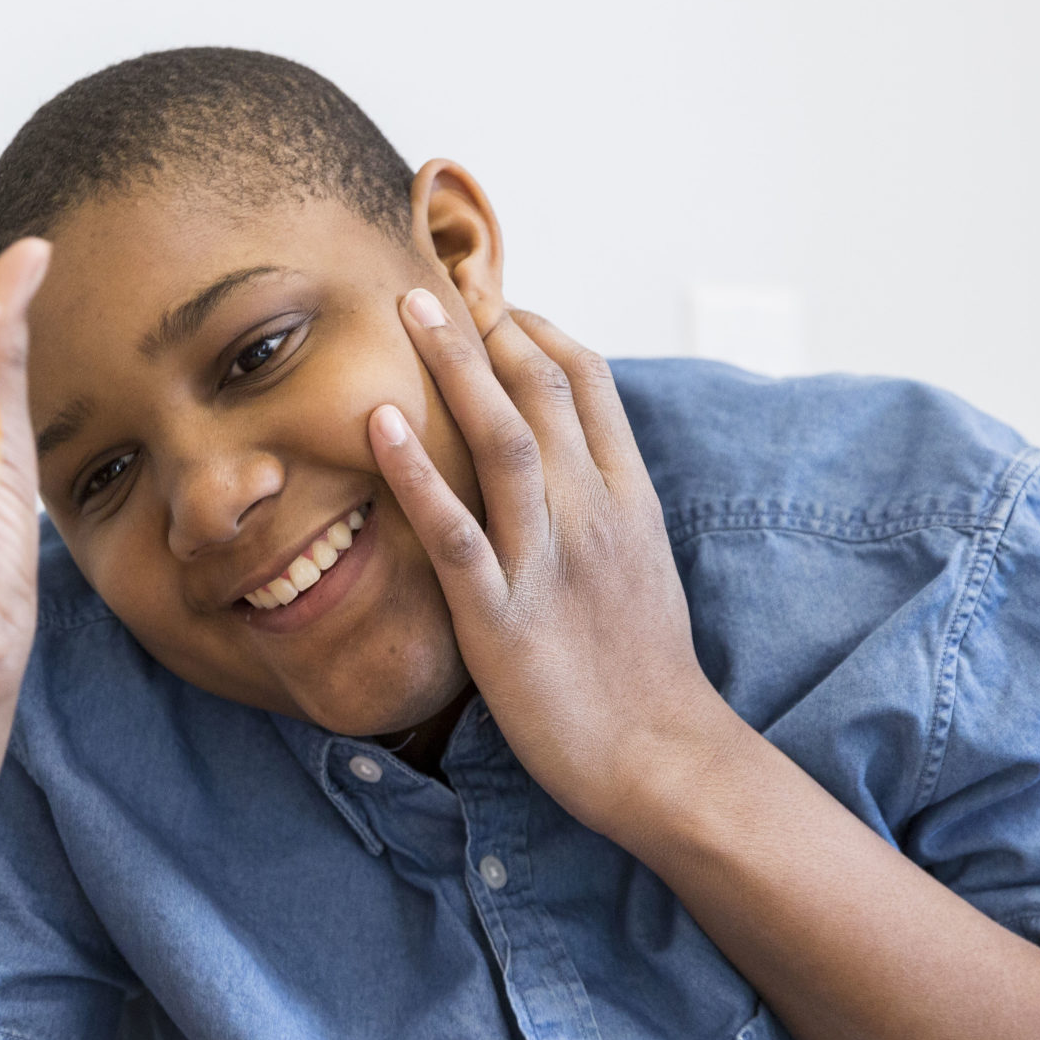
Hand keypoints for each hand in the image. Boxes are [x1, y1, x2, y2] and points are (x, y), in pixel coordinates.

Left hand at [369, 291, 720, 838]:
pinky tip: (378, 427)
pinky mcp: (504, 616)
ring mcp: (548, 561)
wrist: (662, 757)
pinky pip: (457, 532)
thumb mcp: (640, 569)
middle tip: (434, 282)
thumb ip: (606, 510)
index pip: (588, 384)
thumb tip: (568, 467)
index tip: (494, 303)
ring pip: (502, 439)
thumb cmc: (643, 673)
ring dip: (454, 367)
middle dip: (487, 328)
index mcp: (625, 499)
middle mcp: (592, 513)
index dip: (539, 332)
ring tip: (409, 310)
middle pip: (542, 390)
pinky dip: (417, 475)